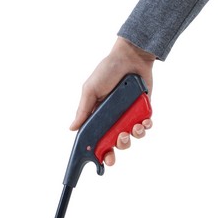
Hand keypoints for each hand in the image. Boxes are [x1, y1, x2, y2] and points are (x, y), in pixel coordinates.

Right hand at [71, 37, 155, 165]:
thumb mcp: (90, 90)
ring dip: (133, 137)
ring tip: (133, 128)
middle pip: (115, 143)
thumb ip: (83, 110)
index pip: (97, 139)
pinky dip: (146, 126)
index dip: (99, 151)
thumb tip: (72, 128)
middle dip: (117, 149)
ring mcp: (129, 115)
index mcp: (99, 116)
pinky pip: (145, 126)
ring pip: (132, 137)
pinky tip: (144, 121)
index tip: (100, 161)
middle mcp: (114, 118)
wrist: (131, 56)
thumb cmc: (107, 70)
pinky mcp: (143, 111)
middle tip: (117, 146)